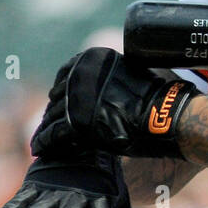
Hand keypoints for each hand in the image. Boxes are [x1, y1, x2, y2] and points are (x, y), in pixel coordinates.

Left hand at [31, 47, 199, 159]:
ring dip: (47, 128)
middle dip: (53, 112)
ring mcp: (77, 98)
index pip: (65, 75)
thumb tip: (99, 86)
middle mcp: (80, 75)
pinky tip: (39, 149)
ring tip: (42, 140)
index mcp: (92, 59)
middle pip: (58, 97)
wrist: (168, 115)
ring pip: (52, 116)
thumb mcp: (130, 72)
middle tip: (49, 124)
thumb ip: (110, 76)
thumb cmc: (156, 97)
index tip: (59, 104)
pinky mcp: (76, 123)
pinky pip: (53, 134)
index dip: (62, 92)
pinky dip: (44, 142)